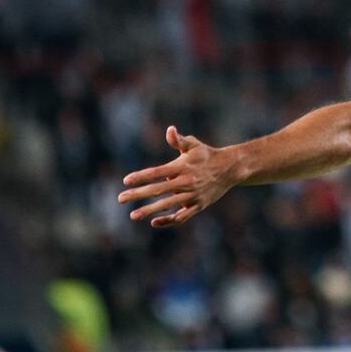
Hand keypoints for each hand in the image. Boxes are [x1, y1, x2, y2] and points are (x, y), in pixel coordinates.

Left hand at [118, 126, 236, 226]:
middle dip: (138, 194)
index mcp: (182, 167)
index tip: (126, 180)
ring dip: (149, 210)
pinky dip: (168, 220)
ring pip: (167, 205)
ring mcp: (193, 195)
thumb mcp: (193, 145)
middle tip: (120, 198)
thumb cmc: (207, 155)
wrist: (230, 169)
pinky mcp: (198, 205)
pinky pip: (181, 216)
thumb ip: (179, 140)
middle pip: (158, 190)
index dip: (141, 177)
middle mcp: (186, 182)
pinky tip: (154, 221)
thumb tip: (170, 130)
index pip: (157, 172)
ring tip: (133, 215)